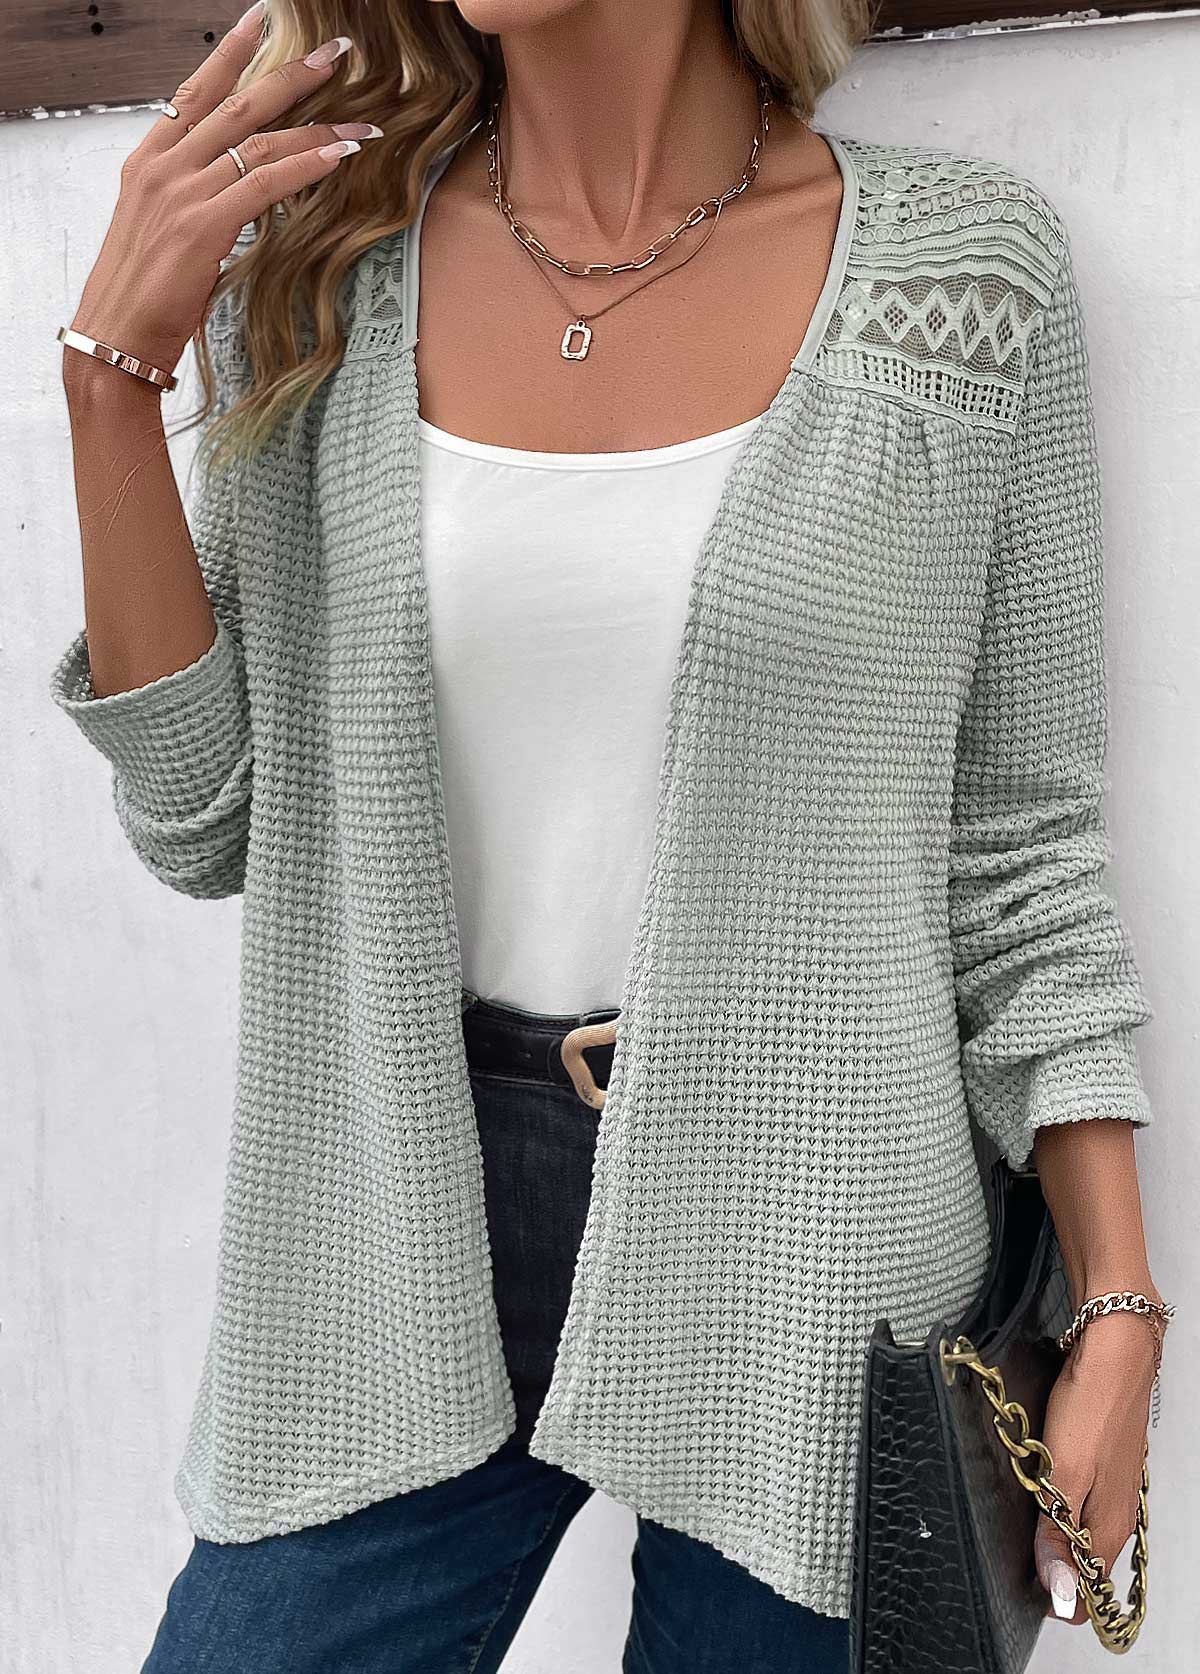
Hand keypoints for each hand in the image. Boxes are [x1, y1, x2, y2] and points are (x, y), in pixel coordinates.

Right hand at [63, 4, 378, 384]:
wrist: (116, 335)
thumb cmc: (141, 294)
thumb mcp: (160, 230)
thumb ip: (190, 198)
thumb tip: (229, 189)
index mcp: (149, 161)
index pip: (194, 91)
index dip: (231, 53)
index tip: (261, 20)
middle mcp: (164, 166)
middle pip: (237, 102)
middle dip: (291, 73)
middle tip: (334, 51)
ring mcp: (183, 192)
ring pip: (261, 140)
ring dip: (320, 126)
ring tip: (365, 120)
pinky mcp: (204, 225)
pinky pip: (267, 182)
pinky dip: (309, 165)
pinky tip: (342, 155)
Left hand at [1033, 1302, 1161, 1625]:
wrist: (1113, 1347)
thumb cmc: (1091, 1405)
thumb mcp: (1066, 1473)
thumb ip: (1059, 1532)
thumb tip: (1061, 1595)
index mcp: (1111, 1525)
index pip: (1086, 1589)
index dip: (1053, 1593)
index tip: (1019, 1581)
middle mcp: (1116, 1512)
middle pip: (1083, 1561)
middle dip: (1048, 1565)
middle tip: (1009, 1546)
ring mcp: (1110, 1485)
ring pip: (1080, 1529)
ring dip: (1050, 1532)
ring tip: (1016, 1519)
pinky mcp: (1101, 1460)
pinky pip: (1078, 1498)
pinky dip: (1056, 1503)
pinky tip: (1037, 1489)